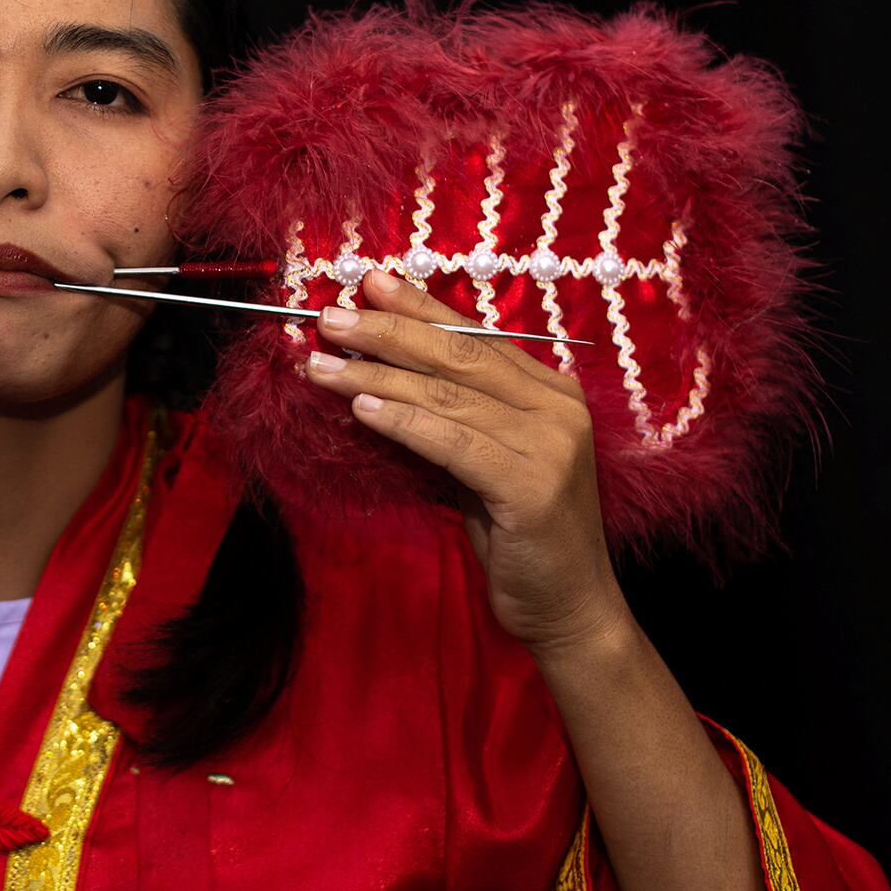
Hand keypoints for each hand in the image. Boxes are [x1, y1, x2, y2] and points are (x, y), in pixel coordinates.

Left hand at [300, 270, 626, 654]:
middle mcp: (558, 408)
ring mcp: (550, 445)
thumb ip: (450, 415)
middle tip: (330, 316)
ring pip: (446, 396)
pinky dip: (401, 421)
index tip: (367, 282)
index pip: (473, 338)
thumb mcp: (482, 461)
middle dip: (386, 331)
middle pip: (457, 356)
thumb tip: (377, 371)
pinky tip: (361, 408)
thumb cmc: (517, 534)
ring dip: (376, 376)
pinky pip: (451, 441)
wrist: (567, 608)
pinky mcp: (531, 486)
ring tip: (322, 365)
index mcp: (551, 392)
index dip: (419, 307)